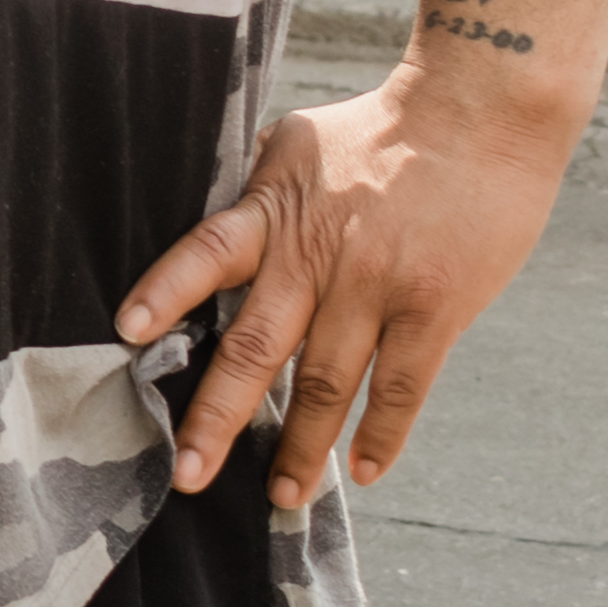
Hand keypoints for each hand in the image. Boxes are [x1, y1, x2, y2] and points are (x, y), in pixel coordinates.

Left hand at [114, 67, 585, 511]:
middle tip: (186, 474)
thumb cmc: (385, 127)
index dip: (165, 291)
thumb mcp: (299, 143)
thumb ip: (257, 192)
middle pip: (255, 346)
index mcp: (275, 210)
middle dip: (217, 417)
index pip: (205, 253)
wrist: (483, 110)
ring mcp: (377, 285)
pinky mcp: (435, 307)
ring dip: (301, 448)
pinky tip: (361, 472)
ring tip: (281, 496)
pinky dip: (381, 434)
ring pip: (327, 384)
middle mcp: (317, 254)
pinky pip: (402, 386)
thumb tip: (207, 215)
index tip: (125, 334)